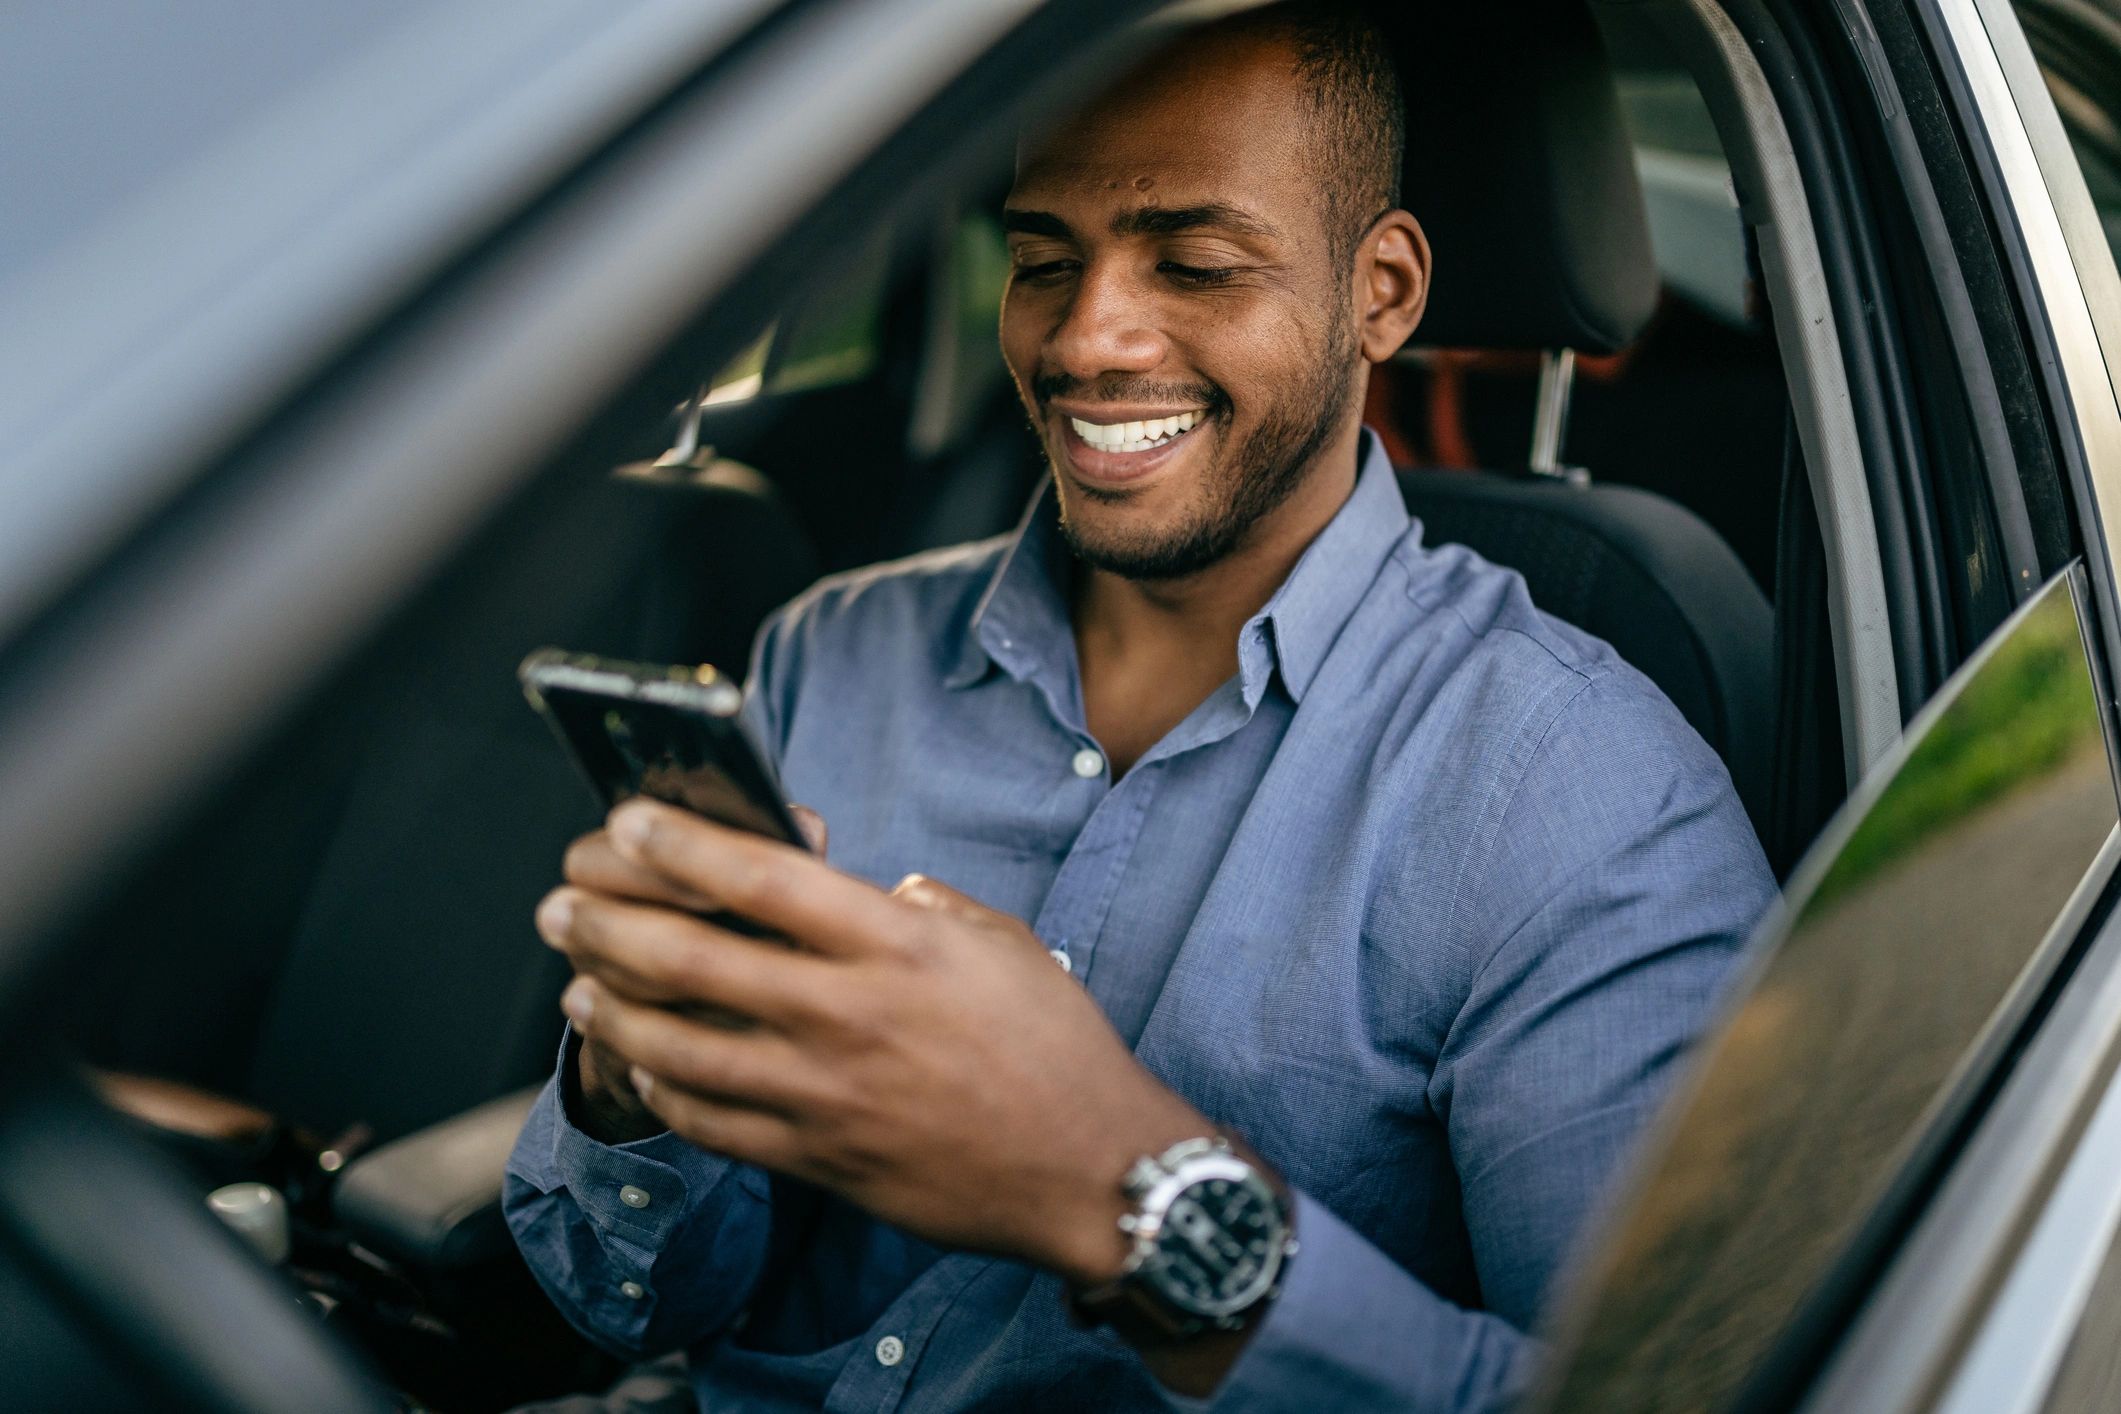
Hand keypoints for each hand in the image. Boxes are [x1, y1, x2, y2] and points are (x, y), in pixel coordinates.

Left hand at [534, 798, 1208, 1285]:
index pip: (761, 878)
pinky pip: (712, 1122)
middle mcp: (848, 1014)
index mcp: (896, 944)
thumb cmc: (1054, 1048)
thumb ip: (926, 907)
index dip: (679, 844)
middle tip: (561, 905)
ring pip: (679, 1047)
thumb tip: (874, 891)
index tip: (627, 821)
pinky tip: (643, 1065)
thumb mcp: (1000, 944)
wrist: (1086, 1172)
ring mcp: (825, 1093)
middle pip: (693, 958)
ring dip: (612, 1009)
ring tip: (575, 986)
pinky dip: (663, 1090)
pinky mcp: (818, 1158)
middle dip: (608, 924)